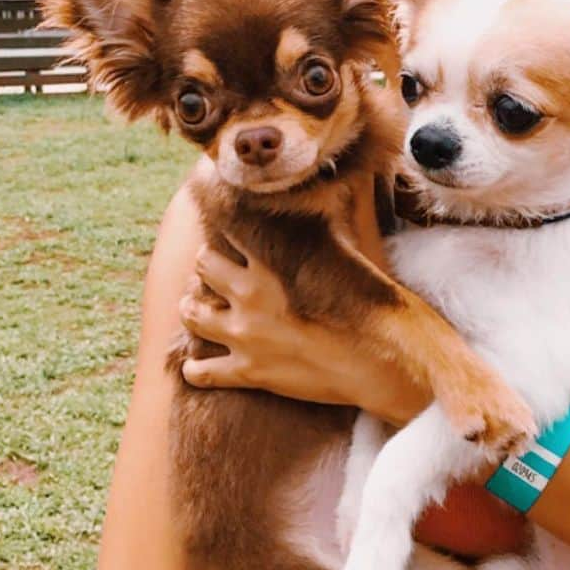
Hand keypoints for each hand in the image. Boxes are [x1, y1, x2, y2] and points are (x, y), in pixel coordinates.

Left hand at [179, 238, 428, 424]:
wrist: (377, 357)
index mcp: (272, 261)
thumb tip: (334, 197)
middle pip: (203, 266)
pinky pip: (203, 372)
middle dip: (205, 266)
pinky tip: (194, 367)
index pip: (231, 229)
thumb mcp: (348, 254)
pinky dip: (195, 369)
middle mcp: (250, 293)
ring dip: (192, 309)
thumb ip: (325, 233)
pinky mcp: (247, 372)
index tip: (225, 221)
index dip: (226, 224)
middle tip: (210, 271)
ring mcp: (245, 334)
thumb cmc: (372, 303)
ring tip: (195, 308)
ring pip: (193, 314)